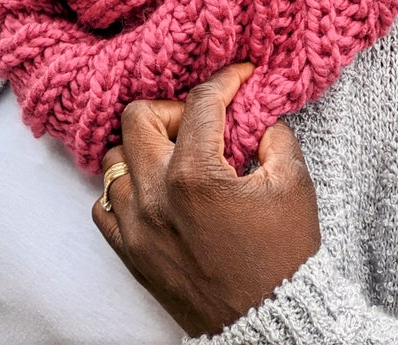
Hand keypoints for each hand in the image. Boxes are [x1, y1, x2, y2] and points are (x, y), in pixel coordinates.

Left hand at [91, 63, 320, 336]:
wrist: (269, 323)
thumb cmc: (284, 257)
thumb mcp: (293, 185)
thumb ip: (274, 135)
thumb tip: (256, 113)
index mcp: (196, 174)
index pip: (200, 102)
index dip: (225, 80)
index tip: (240, 77)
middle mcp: (155, 195)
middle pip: (136, 117)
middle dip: (172, 108)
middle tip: (201, 122)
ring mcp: (136, 226)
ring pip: (114, 159)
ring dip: (144, 148)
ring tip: (177, 155)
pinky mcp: (129, 253)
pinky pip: (104, 204)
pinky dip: (125, 189)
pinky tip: (154, 190)